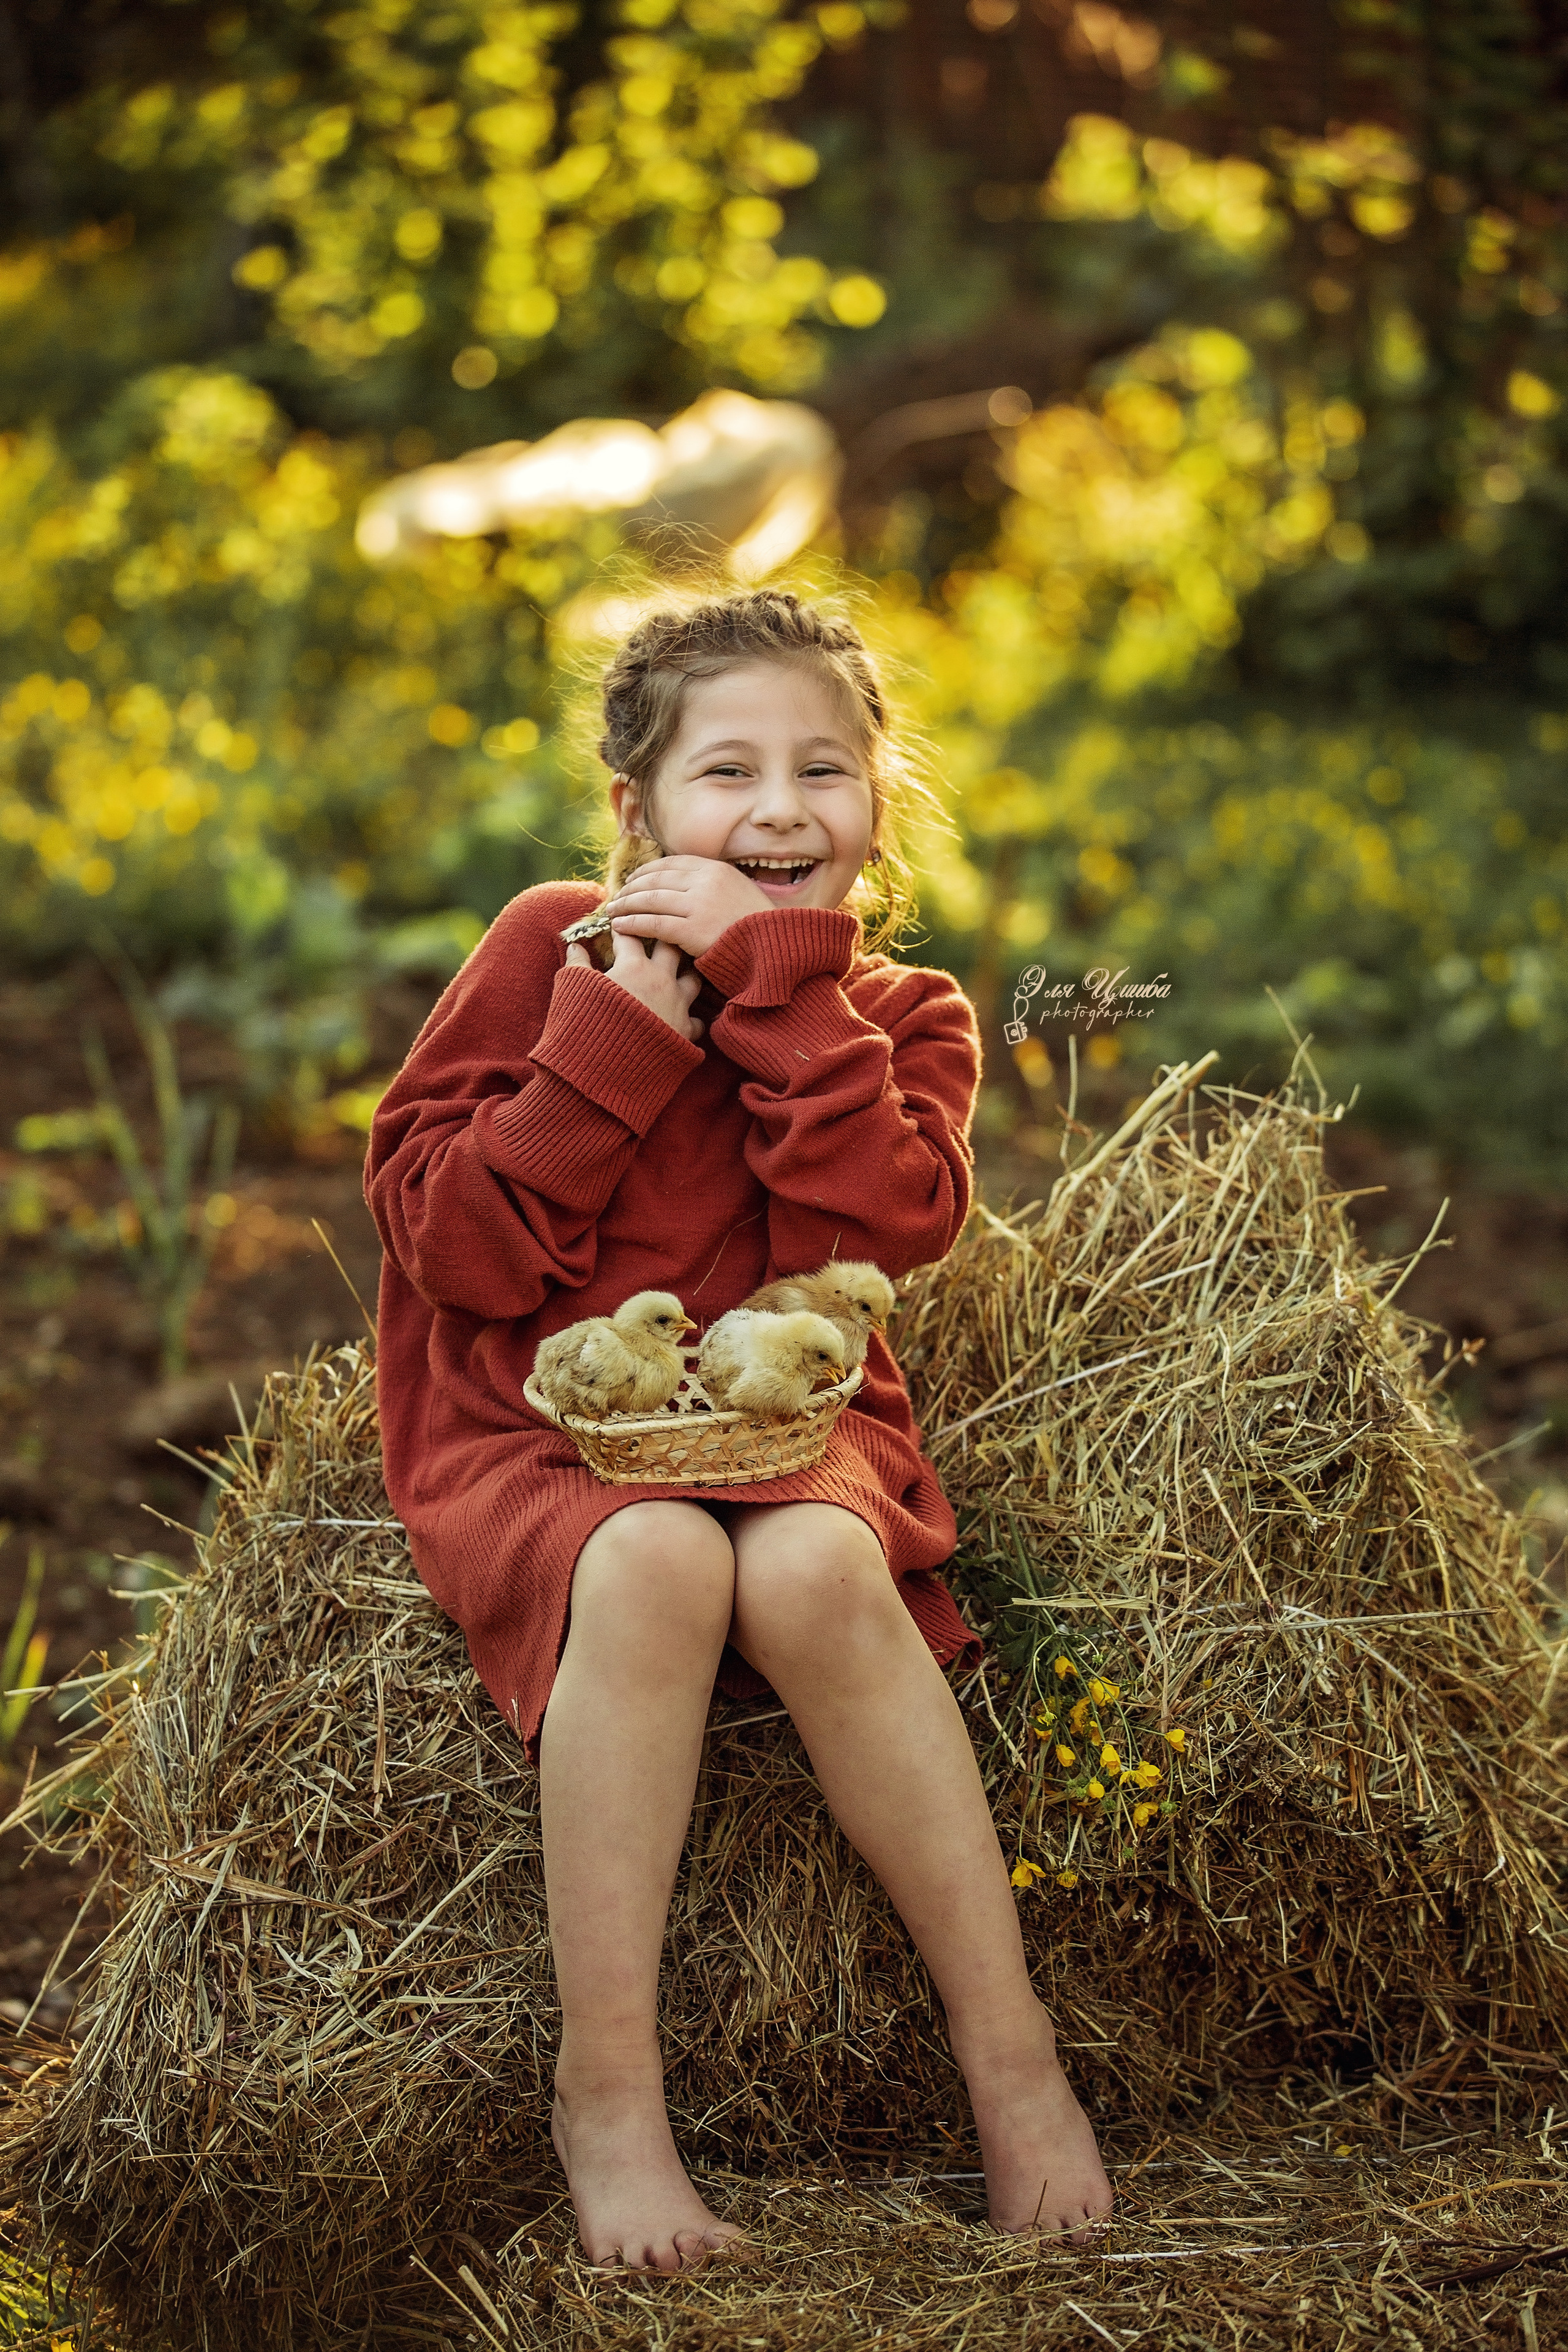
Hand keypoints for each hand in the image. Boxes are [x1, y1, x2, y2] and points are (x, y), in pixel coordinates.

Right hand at [567, 933, 703, 1041]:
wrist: (604, 1069)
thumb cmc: (585, 1026)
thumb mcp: (573, 990)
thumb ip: (576, 965)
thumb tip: (574, 946)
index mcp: (634, 967)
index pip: (630, 936)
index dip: (623, 929)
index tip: (620, 925)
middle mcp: (661, 981)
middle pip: (672, 947)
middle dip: (664, 939)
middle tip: (658, 939)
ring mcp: (677, 1006)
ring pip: (694, 979)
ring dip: (686, 975)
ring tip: (678, 976)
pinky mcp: (684, 1032)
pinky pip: (697, 1022)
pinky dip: (691, 1019)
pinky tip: (684, 1020)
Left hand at [604, 855, 772, 959]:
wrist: (775, 948)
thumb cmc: (757, 927)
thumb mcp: (739, 892)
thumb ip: (714, 885)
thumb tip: (686, 886)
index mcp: (716, 869)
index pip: (670, 864)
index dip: (646, 871)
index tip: (632, 880)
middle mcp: (705, 881)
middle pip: (656, 879)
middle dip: (631, 888)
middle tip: (616, 897)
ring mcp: (699, 904)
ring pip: (650, 900)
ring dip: (626, 905)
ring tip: (612, 912)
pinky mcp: (693, 929)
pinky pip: (654, 924)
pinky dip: (633, 924)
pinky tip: (620, 927)